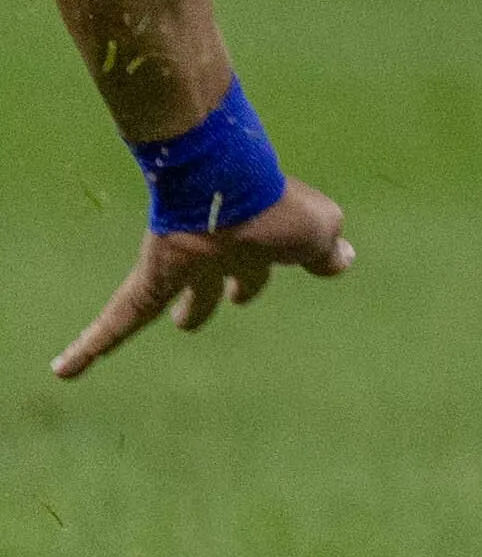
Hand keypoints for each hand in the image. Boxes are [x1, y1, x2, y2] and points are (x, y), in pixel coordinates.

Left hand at [53, 180, 353, 379]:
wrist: (227, 186)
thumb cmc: (278, 209)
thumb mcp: (319, 231)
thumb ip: (327, 250)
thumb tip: (342, 260)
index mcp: (261, 242)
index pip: (260, 267)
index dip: (254, 283)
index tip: (244, 295)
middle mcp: (220, 251)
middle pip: (214, 281)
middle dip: (211, 298)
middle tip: (198, 317)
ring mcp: (184, 263)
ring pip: (169, 298)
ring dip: (172, 314)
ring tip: (141, 340)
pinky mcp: (153, 277)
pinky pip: (118, 320)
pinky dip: (90, 347)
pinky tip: (64, 371)